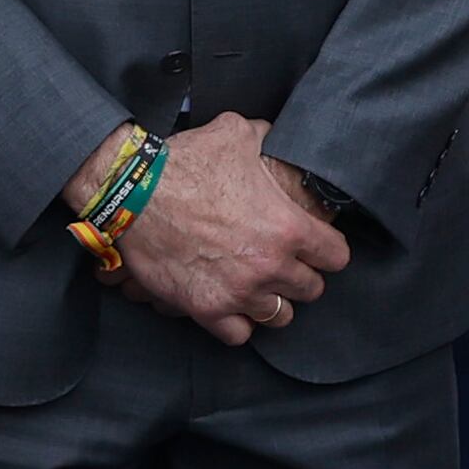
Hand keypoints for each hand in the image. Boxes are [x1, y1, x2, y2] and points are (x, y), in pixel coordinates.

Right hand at [107, 115, 348, 343]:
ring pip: (279, 316)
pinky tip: (231, 307)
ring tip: (258, 289)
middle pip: (310, 289)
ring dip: (271, 302)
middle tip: (282, 266)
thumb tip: (271, 133)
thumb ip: (265, 137)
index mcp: (287, 227)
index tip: (314, 248)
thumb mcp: (235, 133)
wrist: (132, 192)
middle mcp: (269, 265)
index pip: (335, 257)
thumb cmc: (184, 163)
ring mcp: (238, 291)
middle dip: (299, 277)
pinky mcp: (206, 308)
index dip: (326, 251)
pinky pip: (238, 335)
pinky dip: (237, 324)